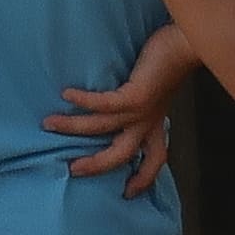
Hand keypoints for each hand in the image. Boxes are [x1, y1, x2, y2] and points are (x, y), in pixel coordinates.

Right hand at [47, 33, 196, 192]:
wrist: (186, 42)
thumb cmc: (169, 60)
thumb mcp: (155, 89)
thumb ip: (139, 101)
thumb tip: (117, 102)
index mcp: (156, 124)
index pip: (155, 159)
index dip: (144, 179)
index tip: (128, 193)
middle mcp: (148, 122)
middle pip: (122, 154)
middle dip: (96, 165)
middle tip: (72, 169)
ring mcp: (141, 111)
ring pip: (102, 128)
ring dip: (73, 126)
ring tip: (49, 123)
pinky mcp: (135, 96)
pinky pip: (104, 105)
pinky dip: (83, 101)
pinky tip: (66, 94)